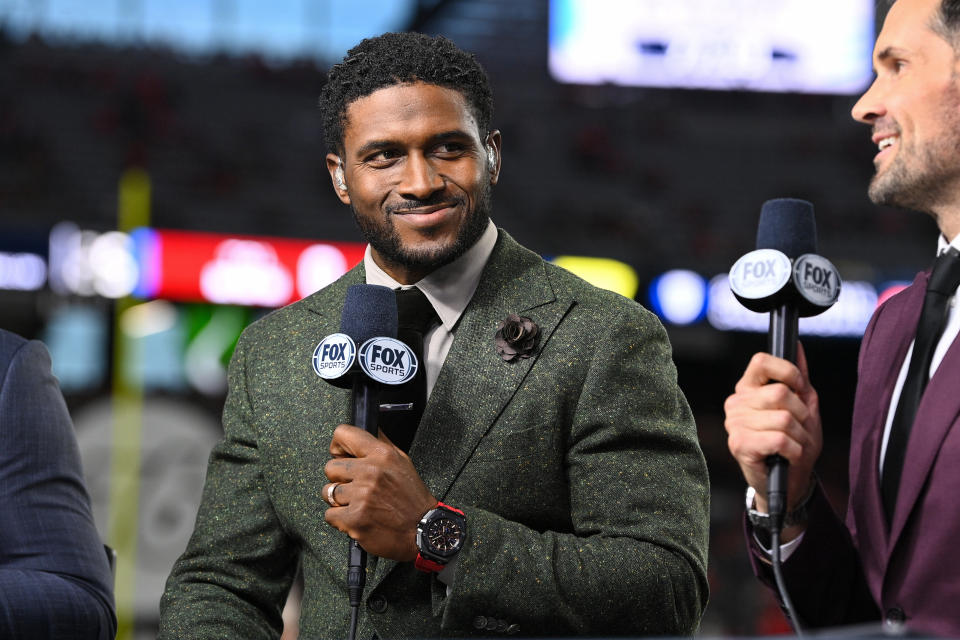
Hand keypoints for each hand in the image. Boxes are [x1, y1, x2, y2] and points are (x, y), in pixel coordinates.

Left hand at [323, 424, 436, 560]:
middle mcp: (371, 472)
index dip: (338, 446)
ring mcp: (361, 496)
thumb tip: (368, 427)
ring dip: (339, 501)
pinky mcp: (354, 519)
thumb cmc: (412, 498)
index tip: (340, 454)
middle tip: (355, 487)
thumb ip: (381, 443)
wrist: (423, 530)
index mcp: (382, 455)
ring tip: (358, 504)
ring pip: (328, 492)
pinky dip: (340, 520)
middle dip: (339, 478)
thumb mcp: (402, 461)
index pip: (343, 434)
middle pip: (330, 467)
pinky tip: (357, 517)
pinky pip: (329, 515)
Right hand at [724, 344, 820, 523]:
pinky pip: (779, 439)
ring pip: (784, 419)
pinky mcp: (739, 445)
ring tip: (794, 445)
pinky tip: (788, 455)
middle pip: (780, 393)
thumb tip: (798, 347)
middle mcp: (736, 403)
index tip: (800, 388)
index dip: (787, 372)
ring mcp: (734, 424)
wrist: (788, 481)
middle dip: (802, 413)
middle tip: (800, 428)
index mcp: (748, 389)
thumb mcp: (803, 406)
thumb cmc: (793, 443)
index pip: (761, 361)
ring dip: (800, 436)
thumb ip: (799, 377)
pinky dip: (794, 450)